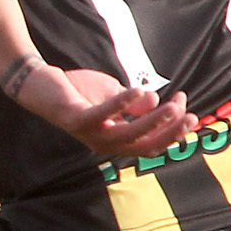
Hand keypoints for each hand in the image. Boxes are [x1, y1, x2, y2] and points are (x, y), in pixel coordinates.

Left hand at [3, 58, 194, 157]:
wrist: (41, 84)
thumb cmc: (78, 91)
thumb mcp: (114, 96)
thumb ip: (134, 104)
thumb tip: (156, 101)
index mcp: (116, 140)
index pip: (152, 143)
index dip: (173, 130)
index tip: (187, 108)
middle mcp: (105, 143)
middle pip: (145, 145)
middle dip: (170, 132)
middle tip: (189, 116)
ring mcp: (91, 134)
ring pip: (128, 135)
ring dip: (154, 122)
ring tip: (172, 105)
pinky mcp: (77, 119)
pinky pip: (103, 115)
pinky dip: (123, 104)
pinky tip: (140, 91)